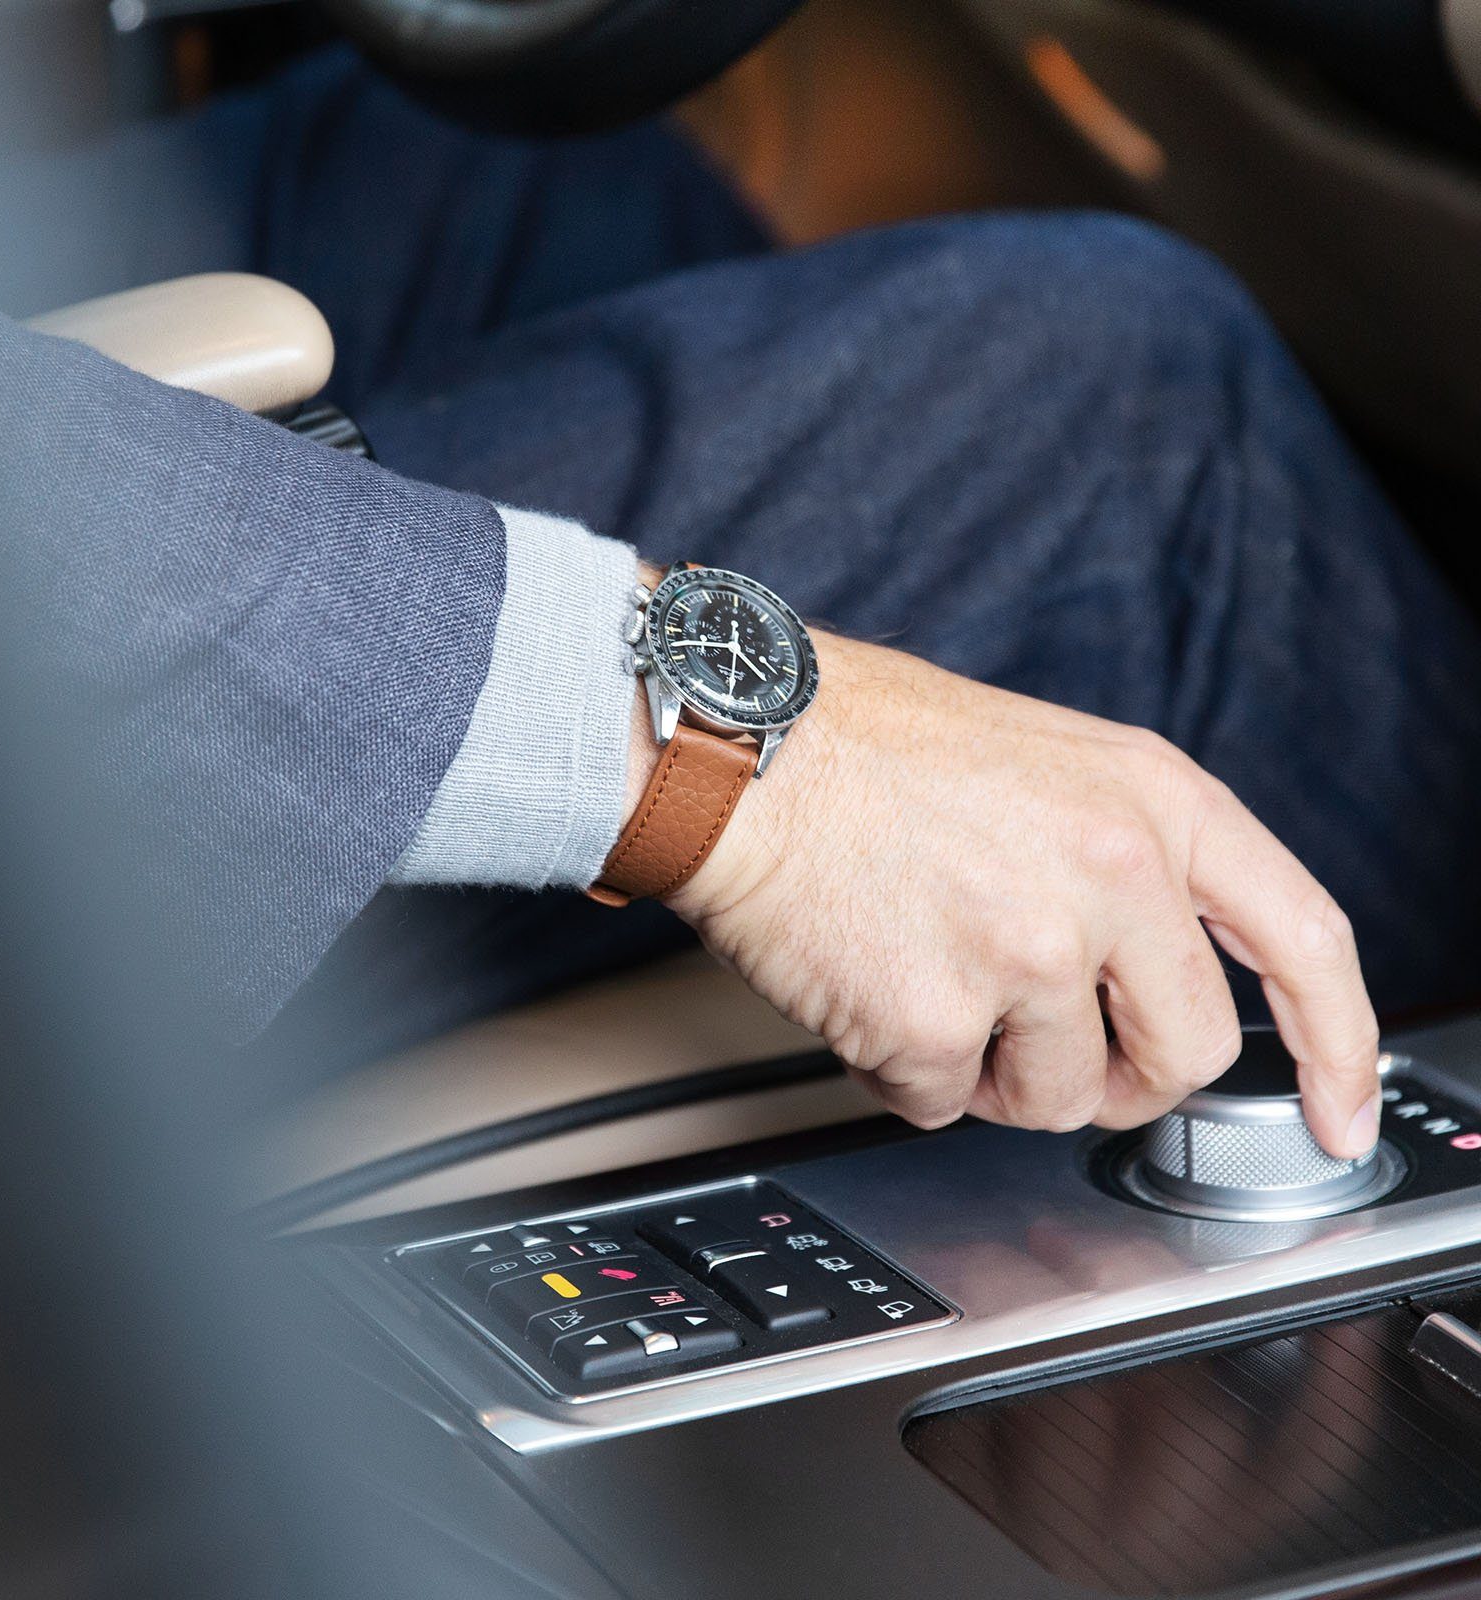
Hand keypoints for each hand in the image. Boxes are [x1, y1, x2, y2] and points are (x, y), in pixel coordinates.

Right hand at [660, 629, 1382, 1156]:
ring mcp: (1026, 951)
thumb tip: (1154, 979)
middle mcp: (1109, 875)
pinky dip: (901, 1070)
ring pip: (1059, 1098)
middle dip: (1121, 1074)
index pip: (1301, 937)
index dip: (1339, 1044)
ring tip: (924, 980)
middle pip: (1187, 1053)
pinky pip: (941, 1105)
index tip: (1338, 1115)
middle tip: (1049, 1049)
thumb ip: (1127, 861)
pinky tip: (865, 988)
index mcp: (1149, 800)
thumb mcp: (1045, 762)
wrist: (737, 745)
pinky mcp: (935, 1020)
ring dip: (992, 1070)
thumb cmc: (866, 746)